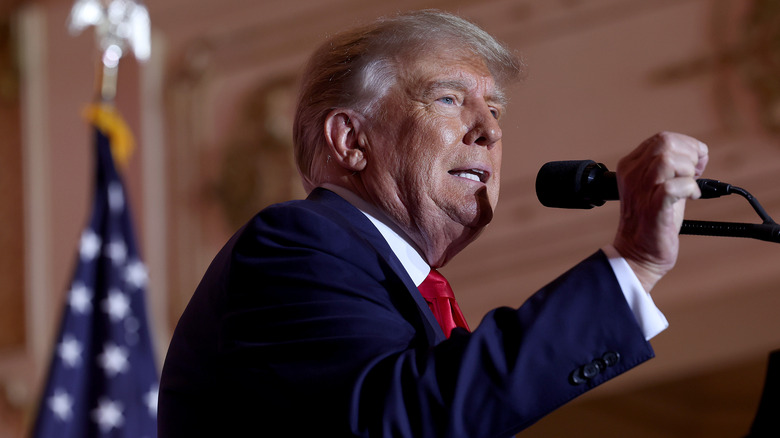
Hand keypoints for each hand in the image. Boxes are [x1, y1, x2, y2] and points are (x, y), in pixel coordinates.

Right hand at [612, 132, 708, 291]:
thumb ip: (668, 167)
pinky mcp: (653, 208)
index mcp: (630, 166)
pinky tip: (691, 198)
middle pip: (665, 143)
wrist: (637, 252)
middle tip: (694, 174)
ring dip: (688, 171)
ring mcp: (641, 191)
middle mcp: (633, 175)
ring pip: (668, 160)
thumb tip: (697, 153)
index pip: (661, 138)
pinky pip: (673, 187)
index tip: (695, 164)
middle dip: (689, 154)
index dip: (686, 145)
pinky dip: (689, 189)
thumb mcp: (654, 185)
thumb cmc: (651, 220)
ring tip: (690, 186)